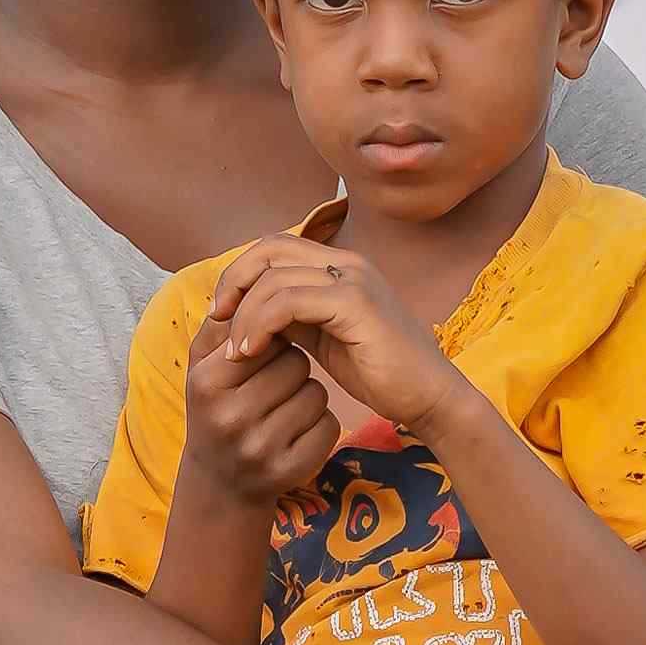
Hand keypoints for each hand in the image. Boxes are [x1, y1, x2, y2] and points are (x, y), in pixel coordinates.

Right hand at [178, 313, 341, 507]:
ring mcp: (261, 449)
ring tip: (283, 404)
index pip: (264, 335)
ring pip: (316, 392)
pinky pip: (328, 425)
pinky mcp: (291, 471)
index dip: (274, 336)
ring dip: (308, 391)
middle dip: (293, 363)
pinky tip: (297, 429)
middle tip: (275, 379)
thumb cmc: (216, 406)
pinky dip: (320, 422)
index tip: (268, 347)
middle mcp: (231, 419)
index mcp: (207, 384)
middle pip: (296, 363)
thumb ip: (221, 322)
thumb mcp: (203, 365)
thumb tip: (247, 279)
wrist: (219, 482)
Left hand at [211, 235, 472, 438]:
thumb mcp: (323, 337)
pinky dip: (261, 323)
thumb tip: (248, 309)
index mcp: (341, 264)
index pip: (275, 246)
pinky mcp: (355, 302)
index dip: (240, 272)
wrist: (429, 398)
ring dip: (244, 314)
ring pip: (274, 276)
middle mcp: (347, 261)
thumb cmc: (379, 371)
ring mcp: (353, 277)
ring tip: (235, 350)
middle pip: (269, 248)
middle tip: (216, 320)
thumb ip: (291, 316)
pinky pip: (289, 301)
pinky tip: (252, 350)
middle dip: (233, 281)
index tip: (221, 312)